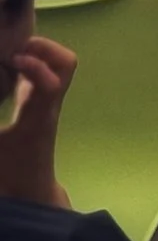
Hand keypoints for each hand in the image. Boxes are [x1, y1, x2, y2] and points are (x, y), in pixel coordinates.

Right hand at [0, 37, 75, 207]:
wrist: (29, 193)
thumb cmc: (10, 174)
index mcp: (37, 117)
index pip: (51, 83)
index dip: (35, 66)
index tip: (13, 60)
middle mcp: (49, 105)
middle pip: (67, 64)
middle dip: (42, 47)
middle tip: (10, 49)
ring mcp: (47, 103)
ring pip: (59, 66)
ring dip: (37, 52)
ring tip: (6, 54)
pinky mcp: (39, 104)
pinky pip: (43, 73)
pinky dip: (28, 63)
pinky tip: (5, 67)